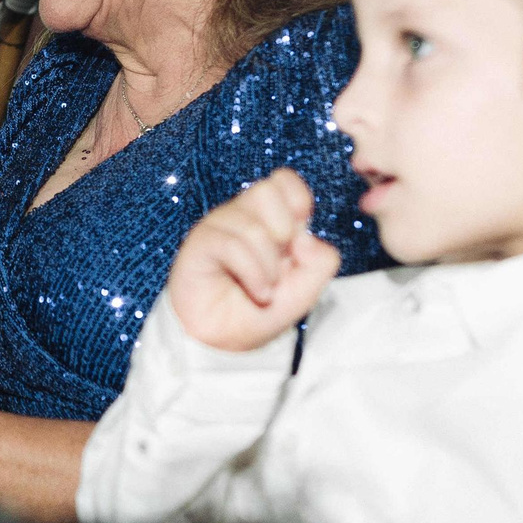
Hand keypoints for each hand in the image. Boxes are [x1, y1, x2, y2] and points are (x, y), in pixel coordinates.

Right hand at [165, 170, 339, 352]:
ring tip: (267, 291)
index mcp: (267, 218)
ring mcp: (218, 227)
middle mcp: (241, 216)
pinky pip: (232, 244)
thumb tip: (306, 238)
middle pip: (267, 190)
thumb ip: (322, 261)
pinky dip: (253, 273)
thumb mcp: (306, 289)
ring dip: (268, 266)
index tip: (298, 239)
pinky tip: (258, 292)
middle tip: (280, 263)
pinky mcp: (200, 244)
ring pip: (252, 224)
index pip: (283, 180)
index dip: (298, 201)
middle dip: (283, 231)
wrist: (225, 343)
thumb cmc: (260, 311)